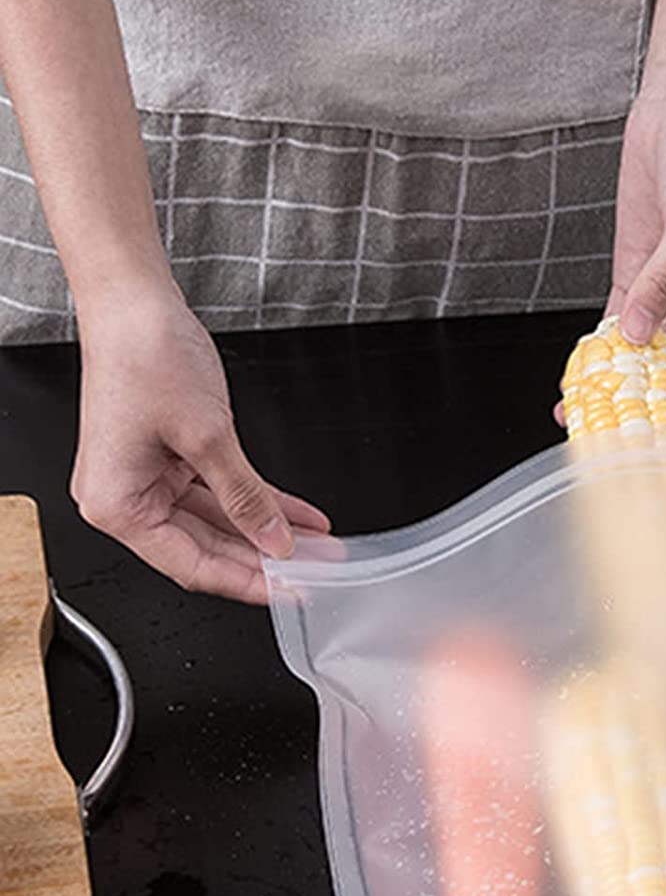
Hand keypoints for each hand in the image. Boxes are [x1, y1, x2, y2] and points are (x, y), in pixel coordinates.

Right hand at [71, 289, 329, 603]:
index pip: (192, 566)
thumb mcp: (208, 437)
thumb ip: (245, 497)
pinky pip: (221, 494)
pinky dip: (259, 503)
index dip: (247, 582)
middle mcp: (126, 498)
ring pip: (220, 524)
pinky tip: (298, 517)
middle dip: (265, 560)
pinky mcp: (170, 461)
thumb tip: (276, 541)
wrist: (134, 302)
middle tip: (317, 571)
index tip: (290, 592)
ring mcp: (148, 480)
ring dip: (269, 532)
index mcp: (117, 505)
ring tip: (319, 547)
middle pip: (206, 550)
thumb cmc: (143, 356)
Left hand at [605, 86, 665, 420]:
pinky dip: (602, 346)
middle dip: (648, 401)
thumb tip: (638, 330)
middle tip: (613, 423)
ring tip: (588, 403)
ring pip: (645, 353)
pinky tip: (582, 366)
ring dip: (619, 377)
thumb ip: (665, 280)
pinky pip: (619, 323)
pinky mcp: (637, 272)